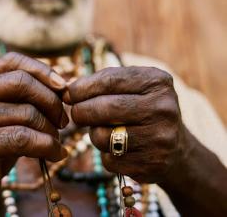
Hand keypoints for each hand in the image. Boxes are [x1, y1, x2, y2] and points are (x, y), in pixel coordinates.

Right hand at [0, 52, 68, 212]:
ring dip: (50, 129)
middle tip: (63, 121)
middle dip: (51, 101)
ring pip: (27, 112)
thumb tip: (66, 84)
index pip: (12, 61)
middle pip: (22, 82)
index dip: (43, 70)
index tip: (64, 87)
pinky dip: (48, 146)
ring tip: (56, 141)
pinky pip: (24, 138)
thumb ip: (26, 98)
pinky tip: (56, 154)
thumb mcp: (7, 116)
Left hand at [64, 66, 186, 183]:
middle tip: (76, 114)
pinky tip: (118, 150)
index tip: (68, 94)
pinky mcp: (152, 164)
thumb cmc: (144, 111)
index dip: (82, 88)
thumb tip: (67, 90)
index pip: (109, 80)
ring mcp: (159, 138)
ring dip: (94, 135)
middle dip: (80, 111)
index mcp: (157, 82)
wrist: (176, 149)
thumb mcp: (134, 88)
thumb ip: (104, 83)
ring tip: (104, 131)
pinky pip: (109, 160)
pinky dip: (106, 155)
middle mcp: (163, 108)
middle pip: (104, 108)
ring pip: (103, 137)